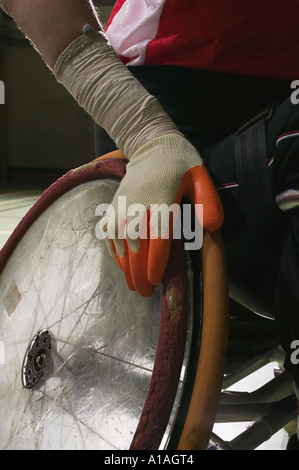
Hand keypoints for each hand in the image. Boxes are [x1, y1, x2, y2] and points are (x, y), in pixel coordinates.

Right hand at [100, 133, 223, 296]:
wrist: (152, 143)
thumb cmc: (179, 162)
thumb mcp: (200, 176)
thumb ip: (207, 200)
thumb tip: (211, 226)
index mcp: (161, 201)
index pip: (157, 238)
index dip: (154, 263)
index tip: (153, 281)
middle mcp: (138, 206)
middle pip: (135, 245)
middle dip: (137, 272)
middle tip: (143, 292)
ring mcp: (123, 205)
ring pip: (119, 241)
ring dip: (124, 264)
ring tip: (131, 283)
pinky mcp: (114, 204)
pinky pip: (108, 231)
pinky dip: (113, 248)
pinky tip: (119, 261)